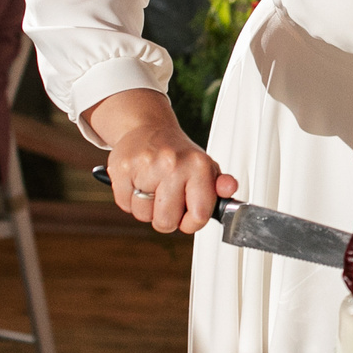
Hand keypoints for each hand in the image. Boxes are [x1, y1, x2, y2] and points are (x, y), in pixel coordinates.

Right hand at [88, 88, 234, 233]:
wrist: (148, 128)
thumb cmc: (179, 156)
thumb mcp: (205, 169)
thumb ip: (221, 185)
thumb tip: (230, 188)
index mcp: (198, 165)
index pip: (198, 216)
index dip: (191, 224)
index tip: (188, 215)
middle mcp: (173, 163)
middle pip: (166, 222)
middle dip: (166, 217)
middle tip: (168, 199)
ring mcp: (146, 165)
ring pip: (143, 215)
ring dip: (146, 208)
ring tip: (152, 188)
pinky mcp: (122, 167)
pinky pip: (124, 205)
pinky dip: (129, 200)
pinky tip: (137, 183)